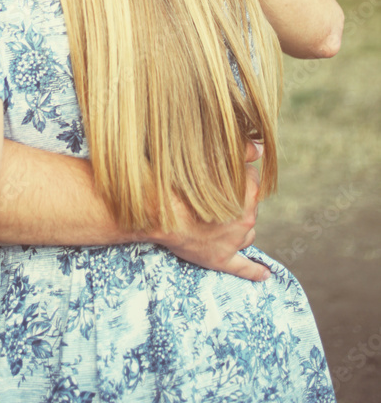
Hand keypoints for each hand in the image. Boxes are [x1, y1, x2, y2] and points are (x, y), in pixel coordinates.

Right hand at [156, 144, 270, 281]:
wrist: (159, 210)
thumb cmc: (182, 182)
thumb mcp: (212, 158)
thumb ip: (241, 150)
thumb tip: (262, 149)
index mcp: (248, 195)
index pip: (253, 180)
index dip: (239, 175)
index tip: (224, 174)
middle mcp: (247, 219)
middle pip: (251, 207)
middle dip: (238, 201)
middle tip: (215, 195)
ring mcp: (235, 241)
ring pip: (247, 232)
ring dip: (239, 226)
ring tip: (221, 220)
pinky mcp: (222, 259)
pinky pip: (244, 268)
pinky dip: (255, 271)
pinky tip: (264, 274)